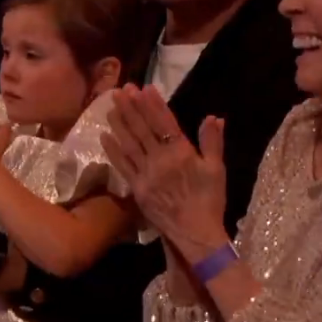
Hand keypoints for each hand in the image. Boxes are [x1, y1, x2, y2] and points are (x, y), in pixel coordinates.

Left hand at [101, 84, 227, 262]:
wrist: (195, 233)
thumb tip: (213, 117)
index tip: (144, 88)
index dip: (153, 104)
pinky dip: (113, 150)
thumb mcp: (216, 169)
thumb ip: (212, 142)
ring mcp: (146, 174)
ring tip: (110, 106)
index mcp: (181, 152)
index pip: (164, 122)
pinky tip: (105, 136)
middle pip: (143, 129)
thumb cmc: (209, 200)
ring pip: (129, 144)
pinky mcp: (136, 188)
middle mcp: (161, 160)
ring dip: (119, 124)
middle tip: (121, 90)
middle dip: (131, 108)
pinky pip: (122, 166)